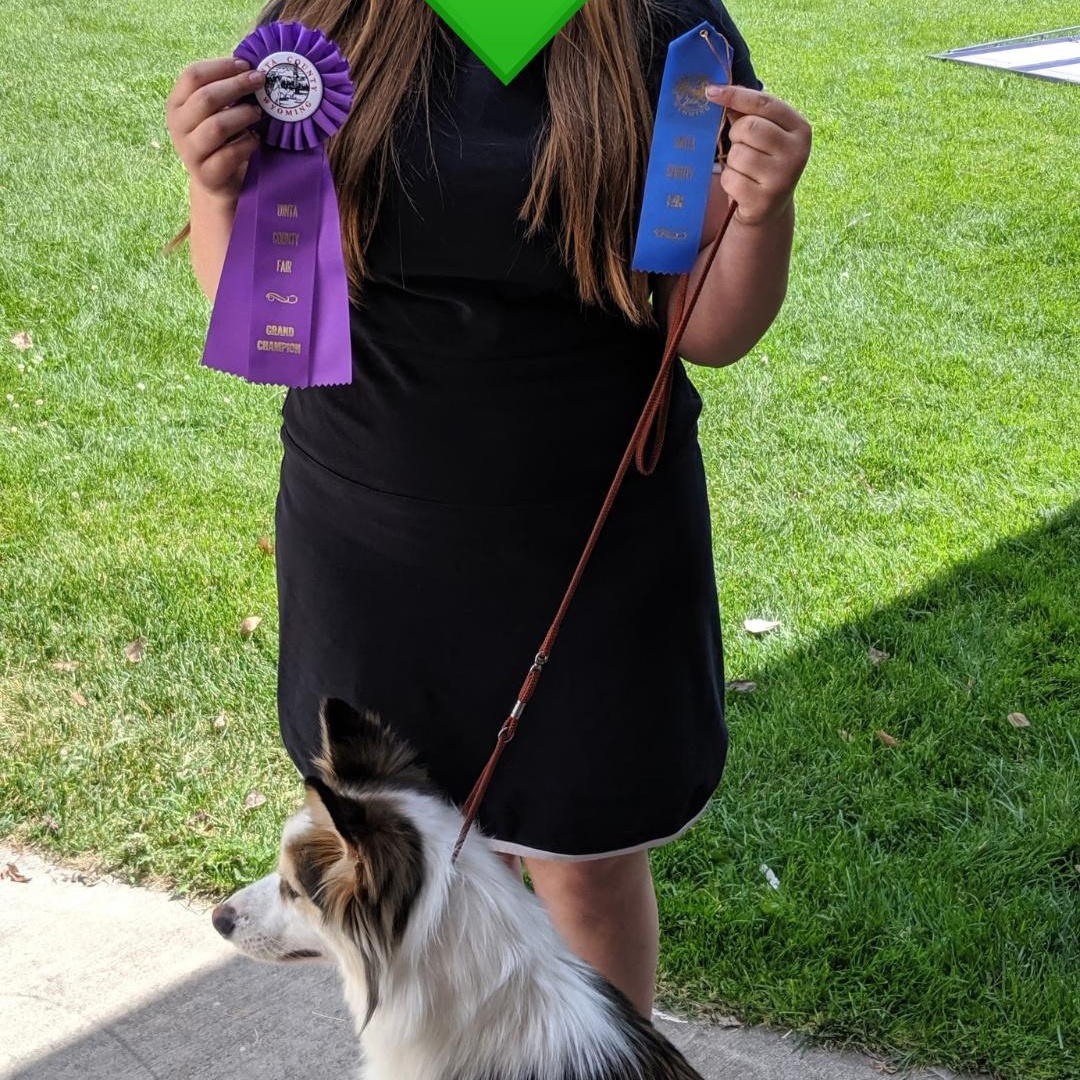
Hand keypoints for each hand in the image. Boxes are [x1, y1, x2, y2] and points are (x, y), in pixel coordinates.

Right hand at [166, 59, 266, 200]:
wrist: (218, 184)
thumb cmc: (222, 141)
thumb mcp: (217, 112)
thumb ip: (224, 91)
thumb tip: (250, 65)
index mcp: (176, 104)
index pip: (192, 76)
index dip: (221, 67)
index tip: (246, 65)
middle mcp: (178, 127)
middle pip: (206, 98)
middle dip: (237, 86)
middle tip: (260, 82)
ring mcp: (190, 152)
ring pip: (217, 126)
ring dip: (243, 116)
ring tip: (259, 113)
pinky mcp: (206, 175)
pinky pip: (229, 155)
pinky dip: (247, 144)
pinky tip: (257, 140)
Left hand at [704, 84, 810, 227]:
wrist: (770, 208)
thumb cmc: (764, 162)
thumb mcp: (765, 135)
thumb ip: (748, 113)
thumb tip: (717, 90)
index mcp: (800, 128)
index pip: (764, 103)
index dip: (735, 95)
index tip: (710, 91)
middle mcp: (797, 152)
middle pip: (749, 127)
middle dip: (736, 135)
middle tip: (742, 146)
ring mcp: (783, 178)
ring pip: (738, 154)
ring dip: (732, 161)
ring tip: (745, 170)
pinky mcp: (764, 200)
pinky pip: (731, 179)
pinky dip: (729, 181)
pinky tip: (741, 186)